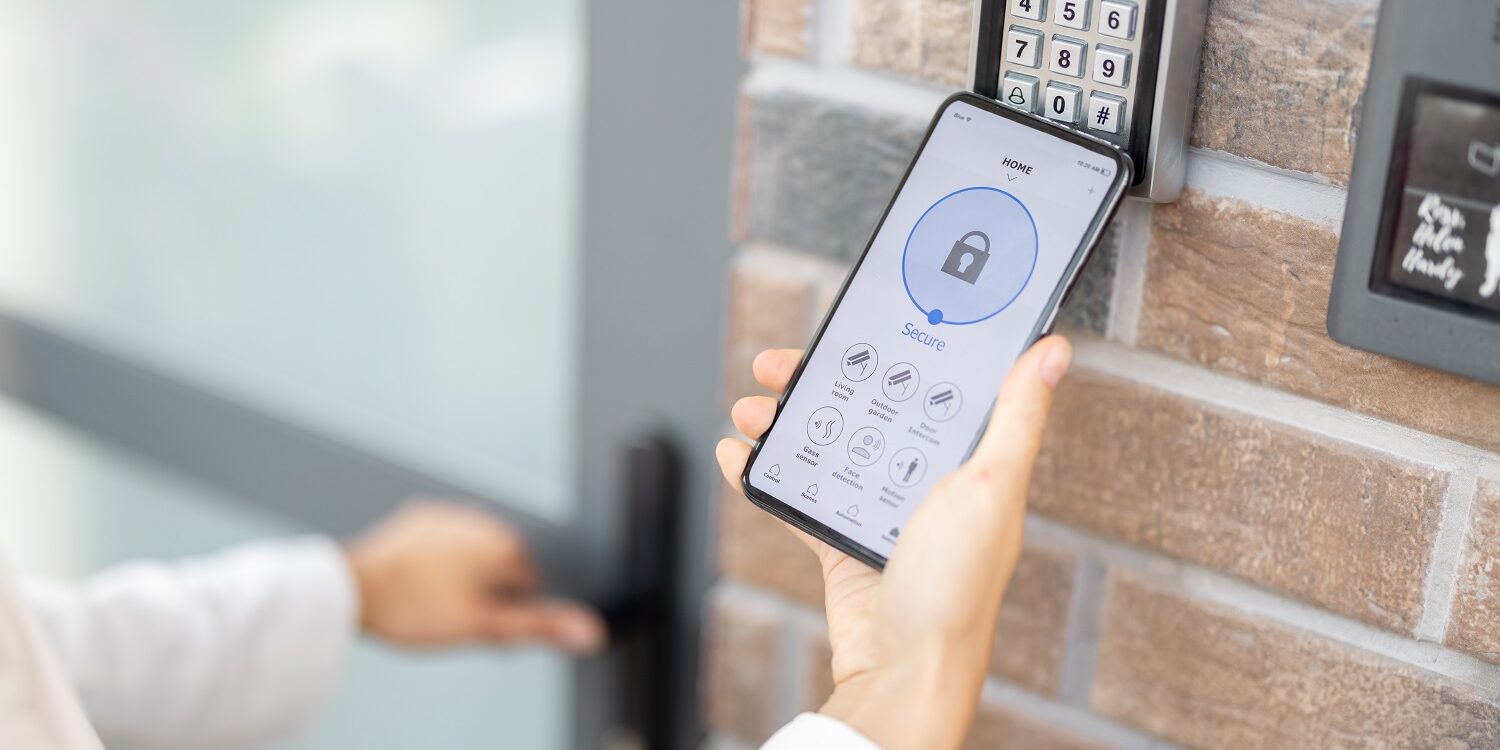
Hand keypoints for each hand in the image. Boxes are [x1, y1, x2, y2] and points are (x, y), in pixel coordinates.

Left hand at [346, 500, 604, 653]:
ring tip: (434, 603)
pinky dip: (437, 562)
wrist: (354, 587)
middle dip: (487, 594)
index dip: (507, 615)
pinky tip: (419, 583)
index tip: (483, 629)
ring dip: (464, 577)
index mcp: (507, 545)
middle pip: (502, 568)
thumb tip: (591, 630)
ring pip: (473, 555)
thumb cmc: (416, 606)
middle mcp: (484, 521)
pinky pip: (444, 543)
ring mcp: (451, 515)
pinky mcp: (421, 517)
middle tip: (457, 620)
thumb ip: (541, 625)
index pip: (530, 587)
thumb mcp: (486, 627)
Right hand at [716, 336, 1071, 749]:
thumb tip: (1053, 352)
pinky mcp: (842, 545)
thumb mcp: (991, 487)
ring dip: (783, 424)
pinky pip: (798, 498)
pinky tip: (739, 456)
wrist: (905, 671)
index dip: (885, 351)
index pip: (922, 384)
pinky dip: (765, 475)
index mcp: (966, 461)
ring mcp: (879, 512)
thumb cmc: (956, 590)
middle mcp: (923, 481)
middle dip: (815, 383)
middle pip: (863, 410)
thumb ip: (1017, 417)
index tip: (848, 330)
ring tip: (751, 410)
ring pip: (825, 446)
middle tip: (776, 367)